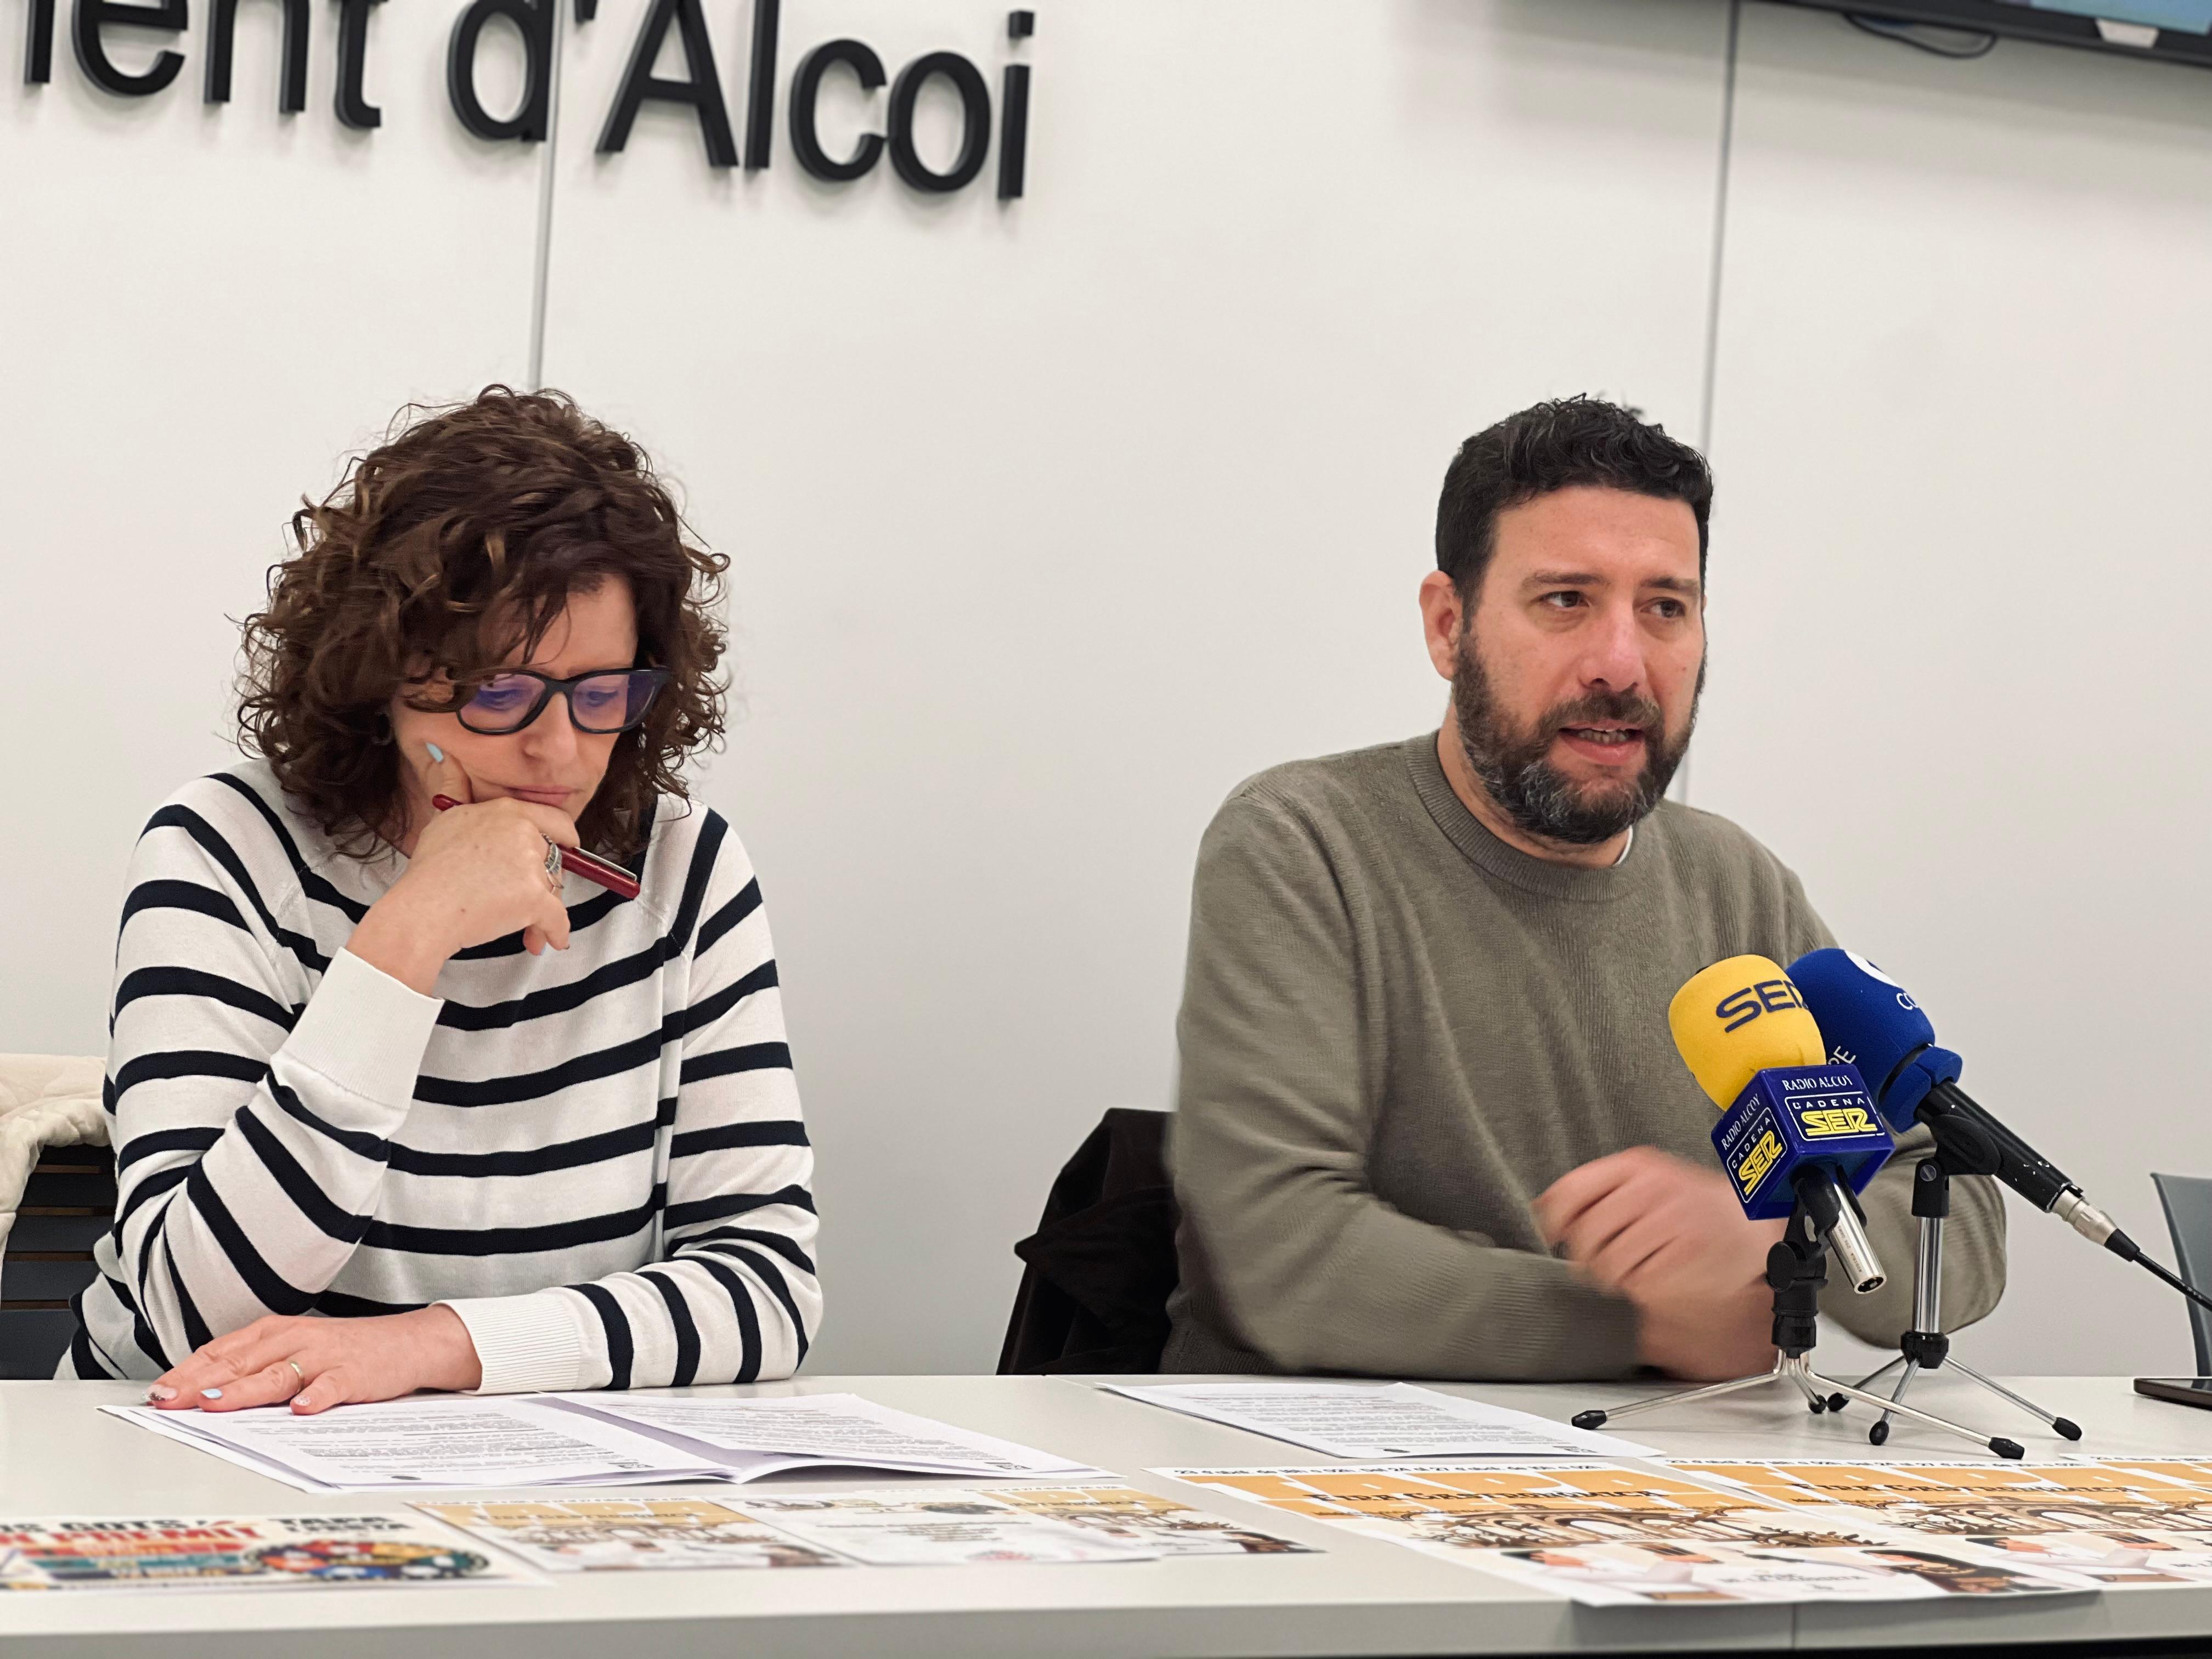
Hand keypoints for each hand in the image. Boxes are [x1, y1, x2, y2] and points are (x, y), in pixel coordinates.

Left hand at [144, 1306, 482, 1414]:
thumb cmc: (346, 1350)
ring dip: (243, 1390)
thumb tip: (201, 1391)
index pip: (223, 1352)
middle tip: (168, 1401)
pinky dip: (316, 1396)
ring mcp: (325, 1356)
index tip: (157, 1392)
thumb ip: (255, 1366)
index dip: (188, 1371)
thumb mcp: (296, 1350)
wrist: (411, 1342)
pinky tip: (301, 1408)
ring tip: (214, 1404)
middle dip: (201, 1383)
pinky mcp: (355, 1373)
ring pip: (277, 1374)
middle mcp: (296, 1340)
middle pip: (241, 1363)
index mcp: (277, 1333)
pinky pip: (332, 1385)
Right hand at [346, 744, 578, 992]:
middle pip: (553, 858)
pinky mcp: (535, 897)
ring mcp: (530, 865)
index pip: (552, 819)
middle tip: (520, 899)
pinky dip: (554, 933)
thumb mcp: (443, 819)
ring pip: (553, 890)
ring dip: (542, 912)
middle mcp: (522, 832)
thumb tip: (444, 756)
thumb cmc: (430, 871)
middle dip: (543, 881)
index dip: (563, 837)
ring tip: (522, 928)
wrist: (422, 911)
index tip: (567, 847)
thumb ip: (454, 788)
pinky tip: (546, 940)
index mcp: (505, 811)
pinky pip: (558, 919)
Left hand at [1535, 1146, 1782, 1380]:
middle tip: (1599, 1261)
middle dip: (1585, 1257)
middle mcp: (1650, 1190)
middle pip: (1586, 1235)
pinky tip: (1657, 1276)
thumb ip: (1599, 1189)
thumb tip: (1542, 1207)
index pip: (1571, 1191)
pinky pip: (1640, 1284)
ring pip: (1609, 1264)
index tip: (1554, 1235)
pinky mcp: (1686, 1257)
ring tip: (1633, 1269)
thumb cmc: (1694, 1203)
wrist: (1756, 1220)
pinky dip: (1642, 1288)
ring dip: (1613, 1277)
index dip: (1553, 1219)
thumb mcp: (1648, 1178)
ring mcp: (1670, 1223)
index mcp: (1636, 1166)